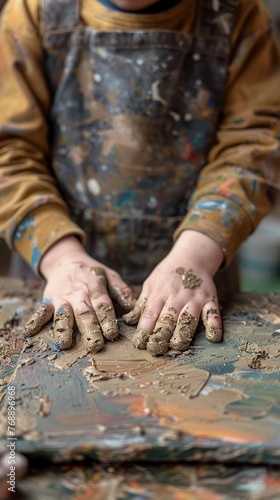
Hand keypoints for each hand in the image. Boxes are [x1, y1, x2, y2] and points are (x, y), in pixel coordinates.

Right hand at [24, 236, 134, 352]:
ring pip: (64, 314)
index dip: (107, 319)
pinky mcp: (47, 300)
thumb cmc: (91, 273)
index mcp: (95, 286)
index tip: (112, 334)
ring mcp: (61, 297)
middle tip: (96, 345)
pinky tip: (30, 332)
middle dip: (90, 329)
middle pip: (84, 313)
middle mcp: (78, 293)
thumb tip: (133, 306)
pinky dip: (35, 321)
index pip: (103, 305)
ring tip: (65, 344)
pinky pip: (40, 311)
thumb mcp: (109, 275)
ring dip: (64, 329)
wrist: (65, 260)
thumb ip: (121, 290)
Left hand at [123, 230, 223, 355]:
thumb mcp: (151, 283)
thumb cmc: (168, 274)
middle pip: (168, 318)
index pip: (150, 313)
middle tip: (155, 349)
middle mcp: (177, 295)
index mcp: (160, 292)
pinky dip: (214, 325)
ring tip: (177, 346)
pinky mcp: (211, 299)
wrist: (192, 256)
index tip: (139, 343)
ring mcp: (195, 298)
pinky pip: (213, 313)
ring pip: (188, 318)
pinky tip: (212, 337)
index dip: (144, 329)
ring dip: (183, 333)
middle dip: (161, 335)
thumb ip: (141, 303)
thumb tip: (128, 321)